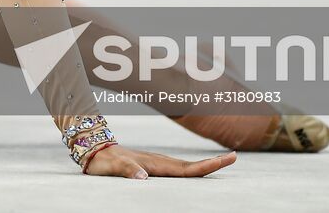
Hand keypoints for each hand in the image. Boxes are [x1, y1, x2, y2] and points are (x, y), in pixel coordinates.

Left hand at [83, 144, 237, 178]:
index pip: (188, 168)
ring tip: (221, 164)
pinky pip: (177, 168)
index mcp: (156, 164)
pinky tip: (193, 172)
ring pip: (185, 166)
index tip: (228, 157)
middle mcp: (160, 162)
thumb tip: (144, 179)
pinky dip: (190, 168)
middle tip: (234, 157)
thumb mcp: (114, 167)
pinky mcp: (152, 165)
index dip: (209, 165)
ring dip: (203, 165)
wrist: (94, 150)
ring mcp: (157, 163)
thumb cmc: (104, 161)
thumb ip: (128, 171)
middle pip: (191, 165)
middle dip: (213, 163)